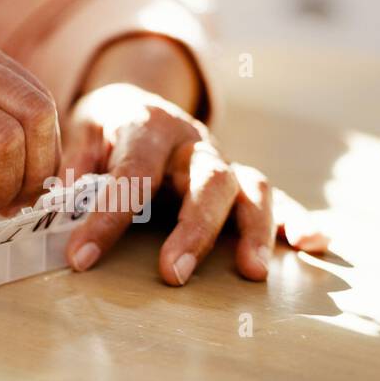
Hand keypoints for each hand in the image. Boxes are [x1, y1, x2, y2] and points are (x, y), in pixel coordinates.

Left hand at [61, 83, 328, 285]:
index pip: (131, 173)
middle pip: (207, 180)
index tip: (81, 258)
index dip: (107, 216)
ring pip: (251, 188)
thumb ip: (75, 161)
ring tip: (252, 273)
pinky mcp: (242, 183)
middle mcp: (193, 142)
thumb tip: (64, 195)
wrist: (137, 105)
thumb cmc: (105, 132)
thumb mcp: (80, 133)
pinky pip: (279, 198)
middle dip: (193, 230)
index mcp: (148, 125)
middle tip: (172, 275)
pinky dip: (298, 219)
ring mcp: (223, 162)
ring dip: (255, 230)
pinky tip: (315, 243)